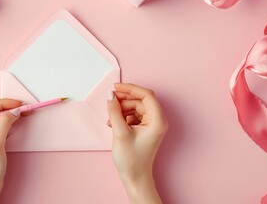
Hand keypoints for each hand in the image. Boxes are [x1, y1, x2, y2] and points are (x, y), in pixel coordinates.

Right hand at [107, 83, 167, 203]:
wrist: (135, 178)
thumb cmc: (131, 160)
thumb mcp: (120, 133)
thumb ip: (114, 111)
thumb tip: (110, 95)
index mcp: (157, 121)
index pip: (146, 95)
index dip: (130, 89)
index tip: (115, 88)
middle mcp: (157, 121)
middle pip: (140, 100)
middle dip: (124, 100)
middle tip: (109, 100)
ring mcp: (151, 125)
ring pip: (136, 107)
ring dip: (121, 109)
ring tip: (110, 118)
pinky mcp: (145, 129)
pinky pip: (134, 115)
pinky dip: (123, 116)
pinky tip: (113, 123)